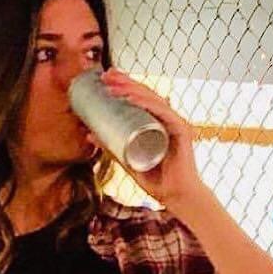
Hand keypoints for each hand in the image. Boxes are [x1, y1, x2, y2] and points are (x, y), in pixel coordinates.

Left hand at [100, 68, 209, 213]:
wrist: (177, 197)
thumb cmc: (156, 181)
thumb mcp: (127, 161)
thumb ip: (112, 149)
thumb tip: (90, 135)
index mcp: (158, 122)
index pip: (141, 99)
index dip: (125, 86)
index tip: (106, 79)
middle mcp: (168, 119)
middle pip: (146, 95)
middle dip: (125, 82)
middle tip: (106, 75)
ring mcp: (176, 123)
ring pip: (153, 100)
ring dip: (132, 89)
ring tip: (113, 85)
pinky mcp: (182, 131)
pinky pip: (163, 113)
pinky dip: (147, 104)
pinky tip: (132, 98)